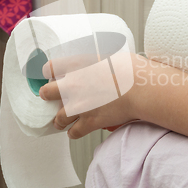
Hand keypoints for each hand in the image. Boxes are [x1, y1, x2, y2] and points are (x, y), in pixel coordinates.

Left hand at [39, 53, 155, 138]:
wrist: (140, 87)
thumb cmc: (131, 69)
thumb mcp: (109, 54)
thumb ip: (95, 59)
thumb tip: (96, 61)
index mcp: (76, 64)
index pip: (49, 68)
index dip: (49, 72)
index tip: (52, 75)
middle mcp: (72, 85)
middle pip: (46, 93)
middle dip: (48, 95)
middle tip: (52, 96)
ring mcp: (79, 105)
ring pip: (58, 118)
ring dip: (60, 119)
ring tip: (63, 119)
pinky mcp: (89, 122)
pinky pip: (73, 132)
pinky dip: (74, 132)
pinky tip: (76, 130)